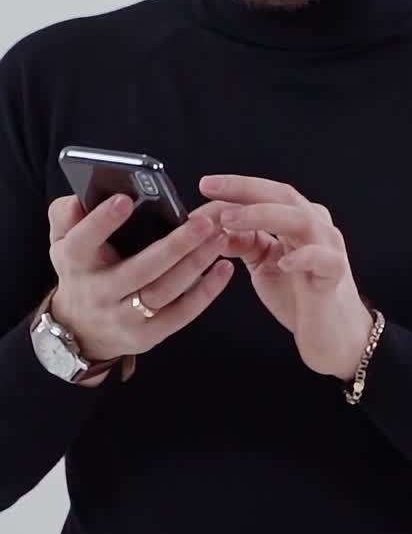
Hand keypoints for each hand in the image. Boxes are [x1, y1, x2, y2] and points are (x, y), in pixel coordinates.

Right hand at [47, 193, 233, 372]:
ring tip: (220, 237)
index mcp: (77, 263)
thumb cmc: (84, 271)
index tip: (125, 199)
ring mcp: (124, 317)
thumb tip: (79, 197)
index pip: (84, 241)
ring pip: (164, 291)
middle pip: (139, 270)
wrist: (82, 329)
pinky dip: (206, 291)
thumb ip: (66, 215)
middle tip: (204, 222)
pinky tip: (224, 267)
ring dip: (196, 264)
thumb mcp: (64, 242)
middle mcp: (100, 292)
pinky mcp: (148, 335)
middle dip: (174, 246)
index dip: (102, 221)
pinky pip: (182, 313)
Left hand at [199, 175, 371, 381]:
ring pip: (302, 220)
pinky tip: (283, 261)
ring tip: (231, 220)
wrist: (334, 334)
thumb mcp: (266, 265)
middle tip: (210, 188)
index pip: (268, 194)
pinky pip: (322, 259)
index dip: (236, 187)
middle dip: (246, 189)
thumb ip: (246, 244)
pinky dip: (304, 256)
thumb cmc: (302, 296)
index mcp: (298, 222)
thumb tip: (216, 229)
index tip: (205, 186)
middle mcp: (316, 228)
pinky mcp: (334, 274)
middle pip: (284, 197)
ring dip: (264, 215)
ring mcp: (328, 249)